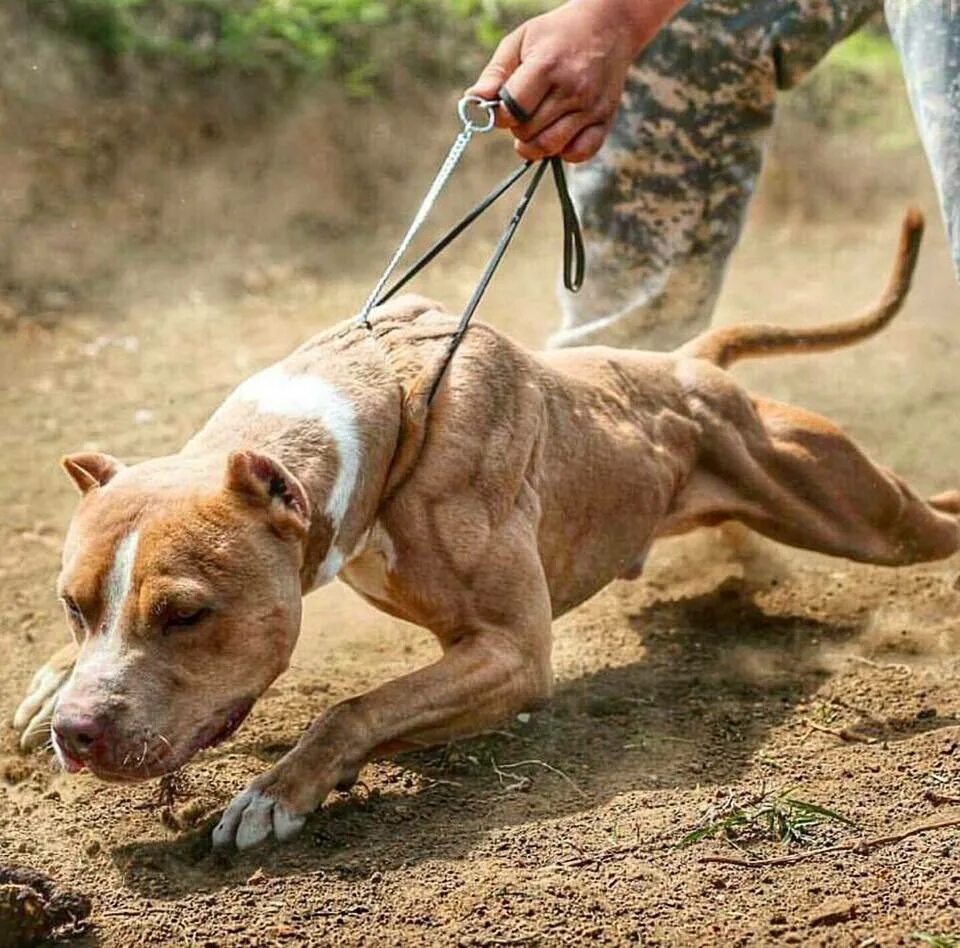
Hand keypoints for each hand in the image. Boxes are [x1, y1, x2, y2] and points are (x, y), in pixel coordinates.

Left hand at [466, 0, 682, 162]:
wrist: (608, 26)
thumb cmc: (556, 35)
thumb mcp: (520, 41)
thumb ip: (495, 74)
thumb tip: (473, 101)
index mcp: (547, 66)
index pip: (512, 110)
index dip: (501, 115)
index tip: (505, 107)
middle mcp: (572, 89)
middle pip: (528, 133)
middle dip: (518, 129)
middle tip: (523, 113)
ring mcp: (590, 107)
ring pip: (550, 147)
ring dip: (536, 144)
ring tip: (537, 125)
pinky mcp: (605, 120)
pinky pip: (579, 154)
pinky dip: (564, 152)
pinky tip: (560, 135)